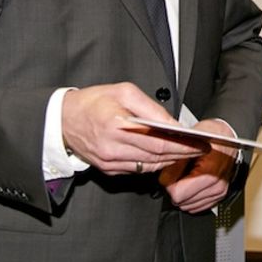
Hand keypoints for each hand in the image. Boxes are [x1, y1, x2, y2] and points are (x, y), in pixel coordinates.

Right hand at [61, 82, 205, 175]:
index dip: (182, 144)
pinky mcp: (108, 170)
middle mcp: (112, 148)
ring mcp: (110, 162)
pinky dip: (154, 164)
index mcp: (116, 125)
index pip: (158, 141)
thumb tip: (173, 124)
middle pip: (156, 156)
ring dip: (170, 161)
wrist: (62, 120)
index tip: (199, 143)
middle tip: (200, 149)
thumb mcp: (124, 92)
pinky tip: (166, 156)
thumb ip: (150, 108)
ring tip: (187, 152)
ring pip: (149, 166)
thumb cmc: (93, 101)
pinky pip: (138, 170)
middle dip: (181, 153)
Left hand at [159, 119, 237, 212]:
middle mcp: (218, 184)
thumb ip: (175, 162)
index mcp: (211, 170)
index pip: (179, 193)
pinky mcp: (220, 196)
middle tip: (180, 173)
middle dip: (176, 189)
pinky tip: (194, 182)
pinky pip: (198, 206)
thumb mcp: (189, 142)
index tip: (171, 172)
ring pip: (189, 206)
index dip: (170, 183)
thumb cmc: (211, 136)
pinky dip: (192, 197)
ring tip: (188, 176)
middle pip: (182, 201)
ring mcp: (220, 191)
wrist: (228, 138)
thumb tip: (164, 180)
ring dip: (184, 193)